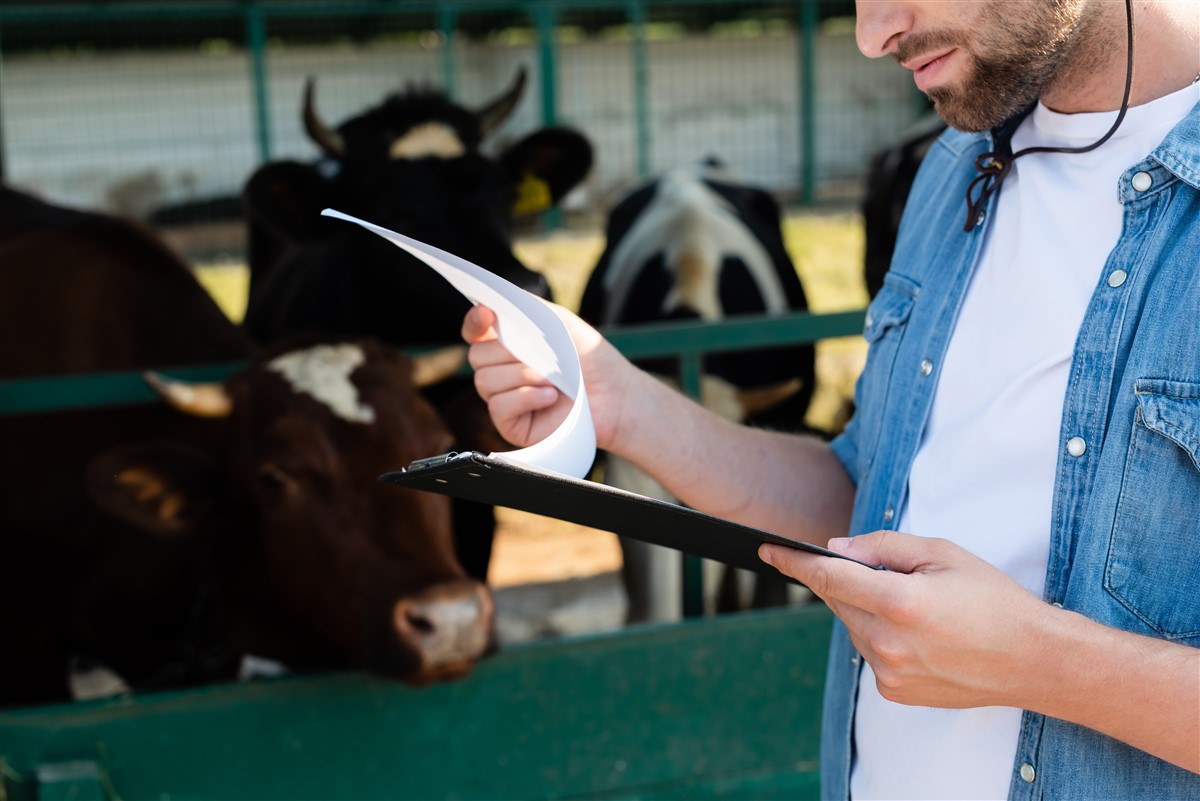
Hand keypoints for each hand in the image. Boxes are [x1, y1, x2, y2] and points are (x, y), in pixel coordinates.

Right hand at [461, 302, 635, 451]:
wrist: (614, 395)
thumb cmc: (590, 358)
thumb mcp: (560, 322)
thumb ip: (526, 308)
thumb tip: (493, 304)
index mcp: (508, 344)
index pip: (475, 332)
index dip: (474, 322)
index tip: (486, 314)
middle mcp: (501, 371)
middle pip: (476, 356)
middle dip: (508, 352)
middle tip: (540, 356)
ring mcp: (504, 398)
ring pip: (485, 381)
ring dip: (522, 376)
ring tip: (553, 380)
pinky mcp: (511, 424)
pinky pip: (499, 407)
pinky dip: (526, 398)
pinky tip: (550, 397)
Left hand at [760, 531, 1051, 709]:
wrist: (1034, 660)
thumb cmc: (994, 601)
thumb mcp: (941, 553)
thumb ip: (882, 545)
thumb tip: (837, 549)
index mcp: (899, 602)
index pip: (828, 575)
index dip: (793, 561)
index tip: (768, 550)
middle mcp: (887, 642)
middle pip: (838, 599)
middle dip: (848, 579)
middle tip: (884, 572)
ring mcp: (888, 672)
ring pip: (853, 626)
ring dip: (866, 608)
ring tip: (916, 606)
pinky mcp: (893, 691)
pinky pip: (869, 651)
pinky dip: (880, 635)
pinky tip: (919, 633)